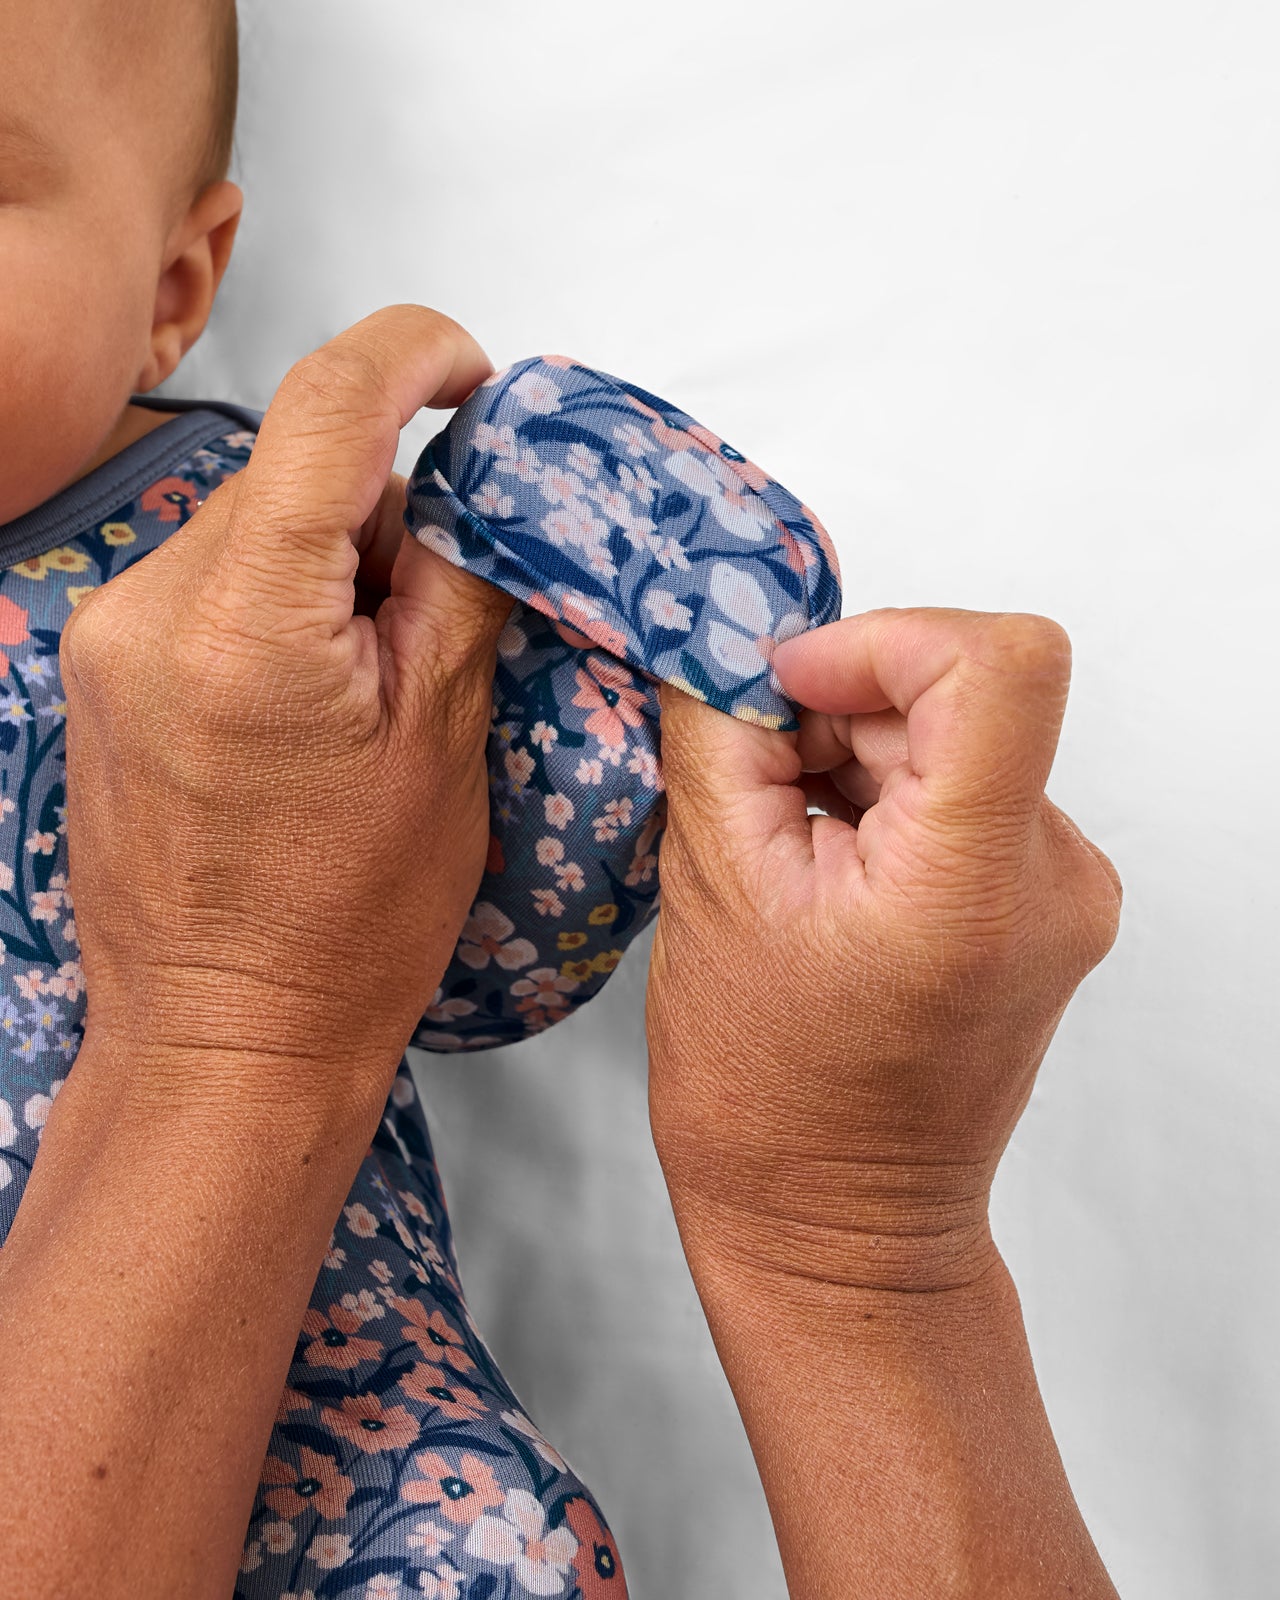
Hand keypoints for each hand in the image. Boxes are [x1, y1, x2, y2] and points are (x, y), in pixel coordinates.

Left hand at [59, 303, 511, 1096]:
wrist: (225, 1039)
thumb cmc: (345, 925)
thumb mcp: (444, 743)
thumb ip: (454, 581)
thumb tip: (463, 480)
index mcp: (246, 624)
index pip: (327, 405)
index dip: (414, 356)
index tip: (471, 375)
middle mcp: (150, 609)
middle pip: (290, 465)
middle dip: (383, 502)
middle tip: (442, 602)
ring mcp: (109, 635)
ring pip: (251, 518)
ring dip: (330, 555)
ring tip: (373, 677)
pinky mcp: (102, 666)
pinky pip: (210, 575)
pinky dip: (279, 594)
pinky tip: (316, 690)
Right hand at [646, 607, 1121, 1291]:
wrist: (836, 1225)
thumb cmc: (767, 1101)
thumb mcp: (712, 890)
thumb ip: (720, 733)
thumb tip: (720, 631)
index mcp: (969, 883)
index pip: (998, 662)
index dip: (880, 642)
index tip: (791, 691)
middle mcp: (1051, 878)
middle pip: (956, 692)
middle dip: (839, 710)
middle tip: (753, 788)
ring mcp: (1063, 891)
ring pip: (958, 732)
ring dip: (855, 757)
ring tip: (787, 853)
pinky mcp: (1046, 900)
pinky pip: (967, 786)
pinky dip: (885, 796)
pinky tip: (825, 869)